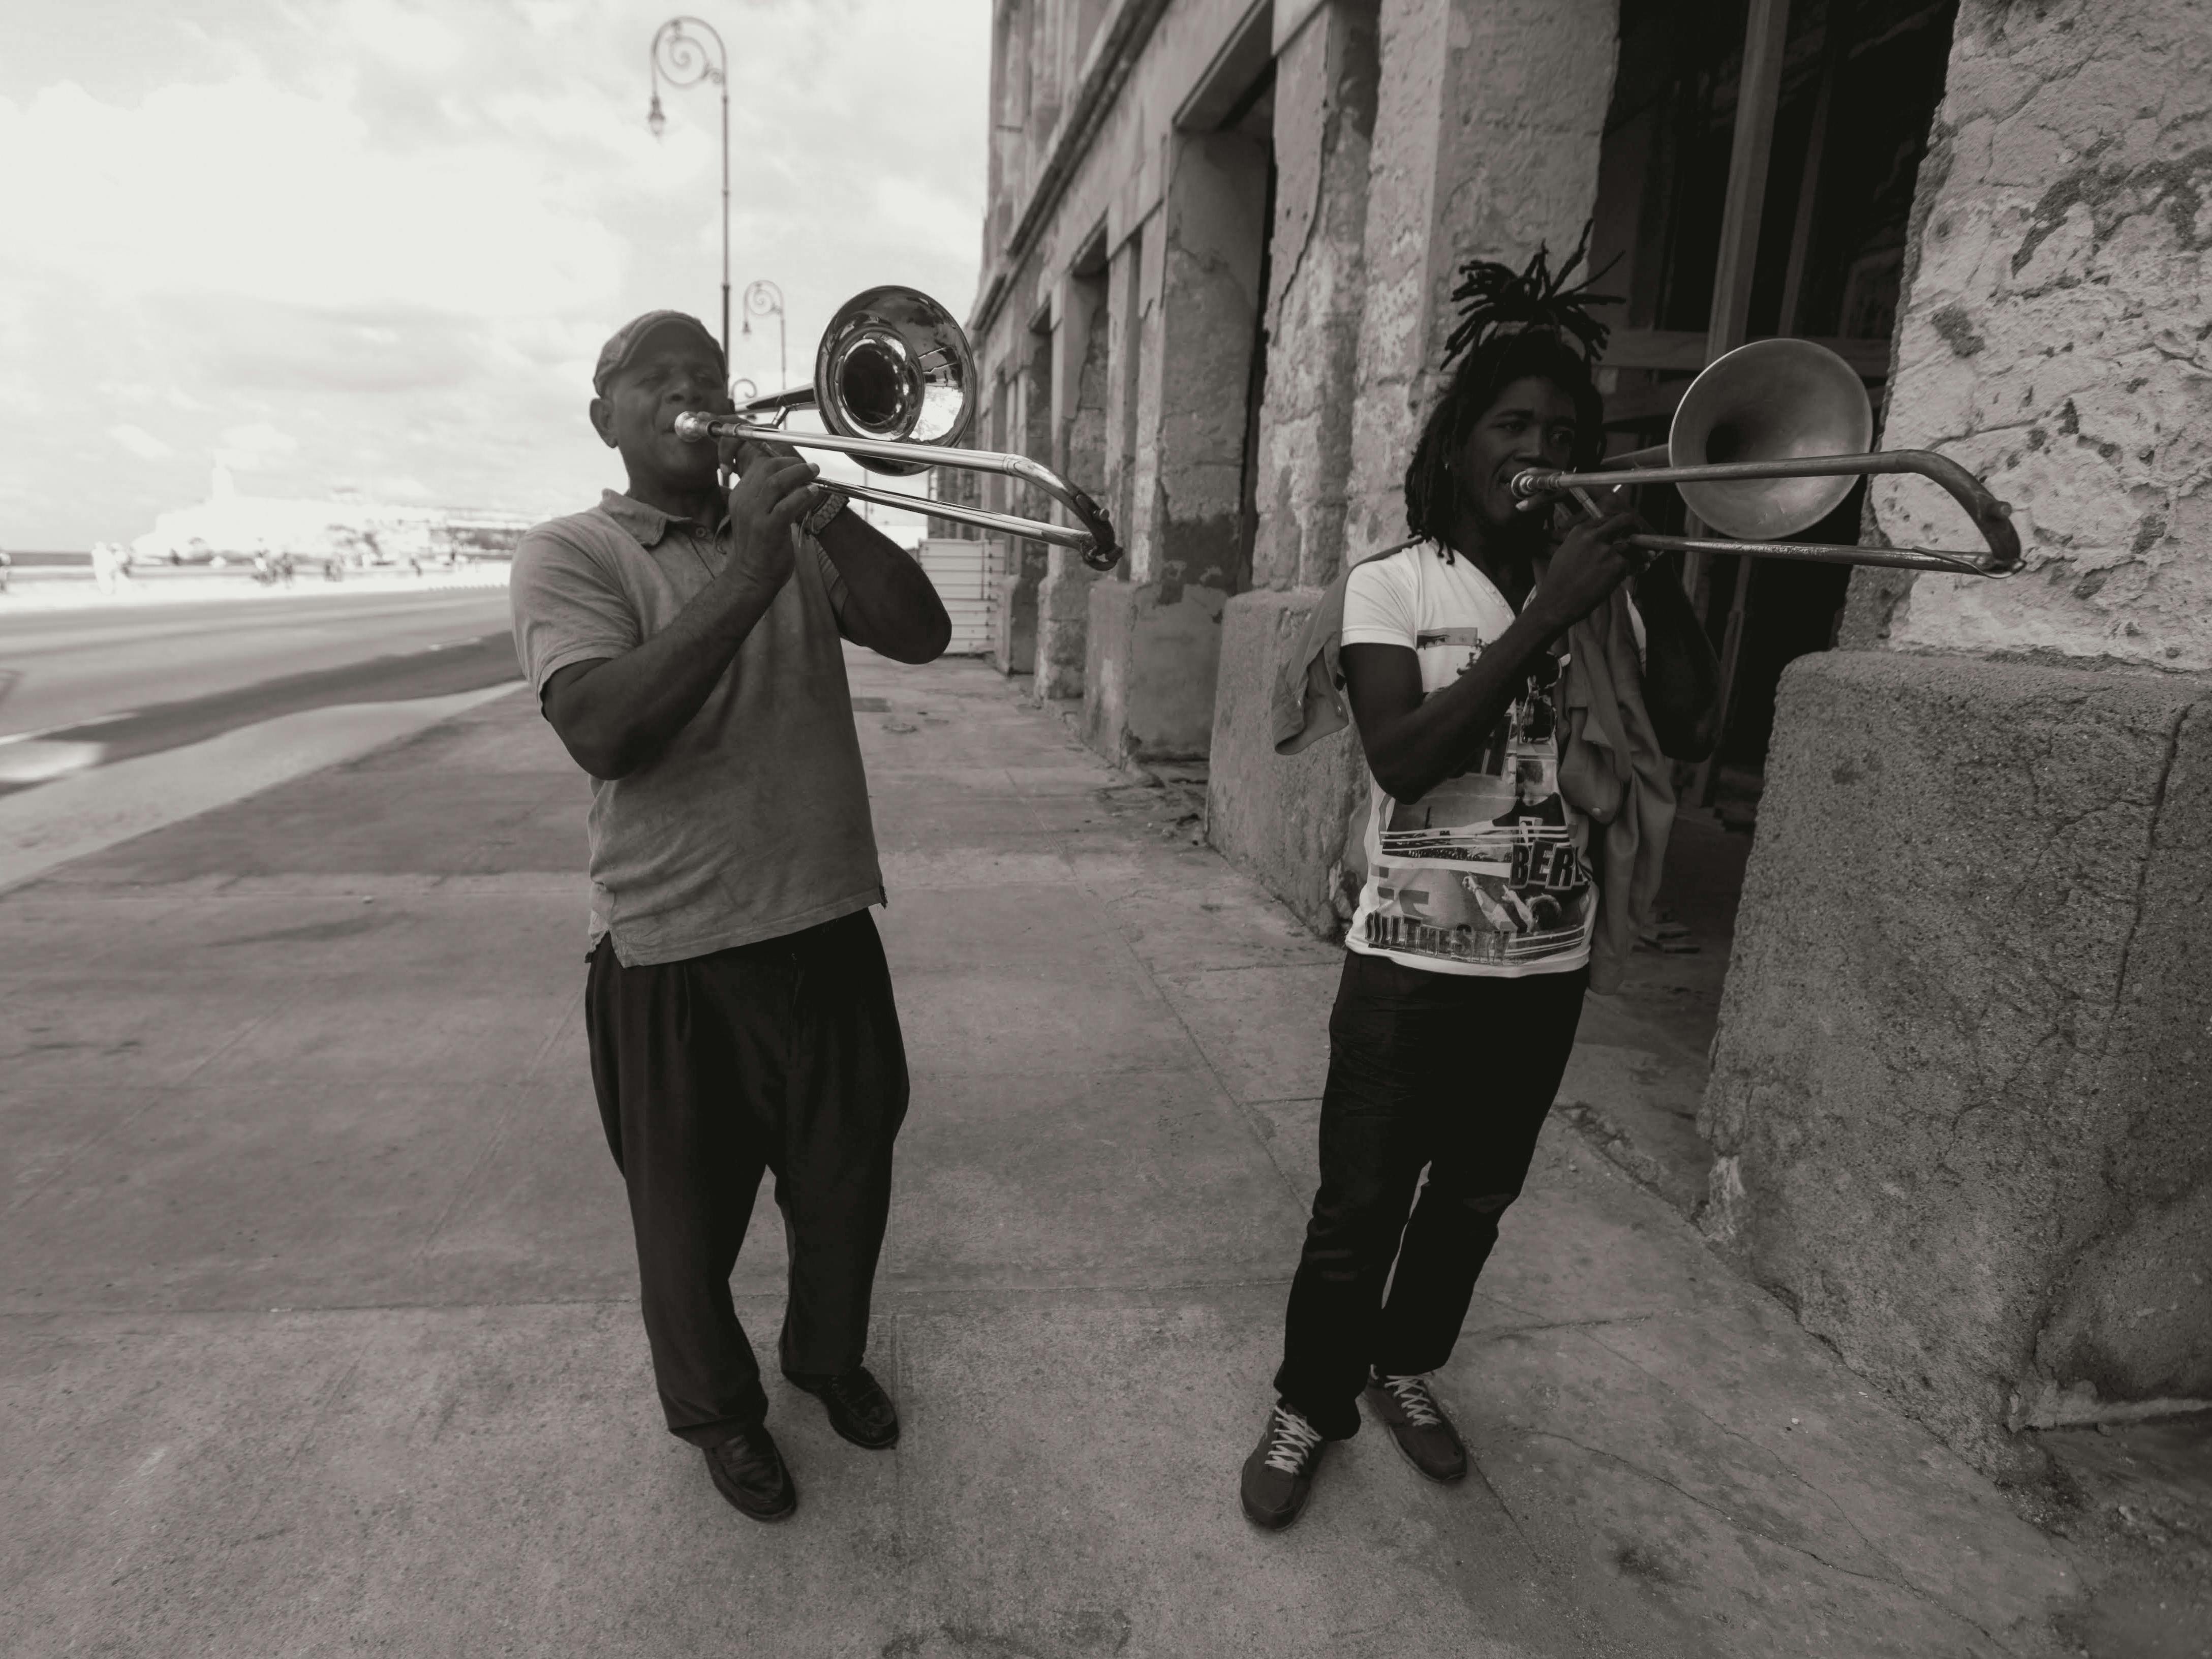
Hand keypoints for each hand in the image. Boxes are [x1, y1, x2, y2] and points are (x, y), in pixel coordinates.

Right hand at [722, 451, 819, 595]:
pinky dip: (802, 496)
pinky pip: (786, 505)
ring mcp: (754, 515)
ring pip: (776, 482)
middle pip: (767, 468)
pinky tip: (813, 493)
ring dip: (799, 474)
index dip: (781, 460)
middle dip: (792, 462)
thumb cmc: (759, 548)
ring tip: (814, 473)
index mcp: (740, 496)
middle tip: (811, 467)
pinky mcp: (768, 529)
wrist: (751, 577)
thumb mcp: (757, 516)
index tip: (797, 464)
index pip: (759, 465)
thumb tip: (796, 481)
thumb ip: (769, 498)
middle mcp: (744, 502)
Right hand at [1529, 494, 1641, 634]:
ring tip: (1647, 556)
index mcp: (1581, 531)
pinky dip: (1638, 568)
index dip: (1618, 525)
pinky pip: (1634, 563)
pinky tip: (1640, 570)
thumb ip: (1582, 542)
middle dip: (1635, 526)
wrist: (1557, 602)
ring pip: (1633, 545)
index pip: (1607, 519)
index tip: (1624, 531)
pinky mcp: (1617, 566)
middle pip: (1624, 520)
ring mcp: (1607, 550)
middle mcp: (1594, 536)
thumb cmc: (1559, 581)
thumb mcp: (1565, 552)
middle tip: (1638, 535)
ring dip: (1642, 552)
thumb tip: (1599, 540)